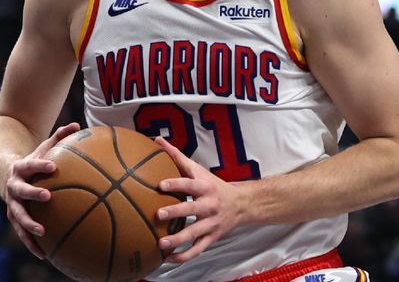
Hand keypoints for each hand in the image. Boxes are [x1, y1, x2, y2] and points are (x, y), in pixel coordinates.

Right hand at [4, 122, 80, 257]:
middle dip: (33, 194)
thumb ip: (59, 137)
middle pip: (21, 191)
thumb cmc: (34, 162)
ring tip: (43, 232)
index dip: (40, 165)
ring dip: (29, 224)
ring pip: (18, 215)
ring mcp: (11, 204)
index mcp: (21, 168)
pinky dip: (31, 243)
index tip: (54, 166)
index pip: (30, 164)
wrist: (8, 175)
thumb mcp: (43, 148)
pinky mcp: (13, 218)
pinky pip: (21, 233)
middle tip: (48, 196)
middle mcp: (13, 186)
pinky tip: (44, 254)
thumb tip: (78, 125)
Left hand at [154, 136, 245, 262]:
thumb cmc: (212, 184)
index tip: (160, 185)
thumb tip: (156, 139)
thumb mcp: (197, 169)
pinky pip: (198, 250)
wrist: (242, 204)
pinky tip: (168, 259)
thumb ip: (176, 156)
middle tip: (158, 215)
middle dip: (176, 212)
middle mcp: (209, 205)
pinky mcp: (212, 238)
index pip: (189, 183)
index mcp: (204, 187)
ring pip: (195, 233)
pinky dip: (184, 256)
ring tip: (160, 243)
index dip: (175, 183)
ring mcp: (211, 223)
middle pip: (192, 209)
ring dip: (178, 240)